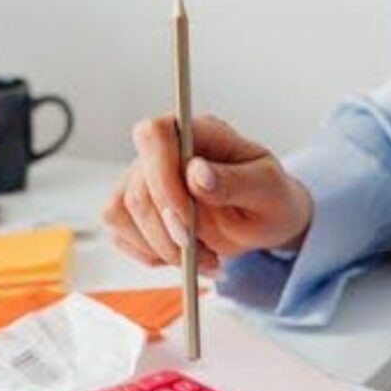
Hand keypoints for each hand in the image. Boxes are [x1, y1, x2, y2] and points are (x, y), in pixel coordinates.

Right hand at [103, 115, 312, 270]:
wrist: (264, 221)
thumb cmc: (269, 198)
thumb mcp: (268, 190)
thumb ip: (234, 181)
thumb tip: (197, 173)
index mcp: (199, 133)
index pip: (155, 135)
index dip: (162, 178)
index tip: (186, 218)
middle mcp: (164, 152)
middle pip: (136, 188)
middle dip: (167, 231)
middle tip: (204, 253)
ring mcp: (143, 179)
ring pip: (121, 213)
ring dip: (161, 248)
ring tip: (202, 257)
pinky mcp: (134, 210)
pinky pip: (121, 234)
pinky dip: (152, 255)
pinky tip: (183, 256)